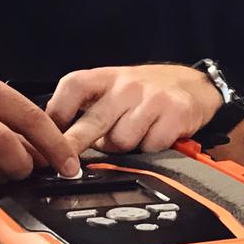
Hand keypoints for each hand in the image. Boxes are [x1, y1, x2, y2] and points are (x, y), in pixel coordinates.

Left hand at [47, 65, 222, 155]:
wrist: (193, 84)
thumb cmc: (143, 93)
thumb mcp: (111, 90)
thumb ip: (84, 109)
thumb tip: (54, 144)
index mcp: (105, 77)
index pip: (72, 89)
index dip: (56, 116)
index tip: (49, 138)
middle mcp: (126, 84)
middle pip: (92, 122)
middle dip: (73, 147)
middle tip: (64, 166)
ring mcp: (152, 98)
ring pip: (121, 141)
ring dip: (122, 149)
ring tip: (132, 137)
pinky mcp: (175, 113)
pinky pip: (150, 146)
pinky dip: (149, 149)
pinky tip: (154, 137)